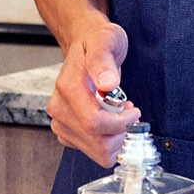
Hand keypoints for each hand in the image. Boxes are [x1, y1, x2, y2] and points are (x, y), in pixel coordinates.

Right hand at [46, 21, 140, 167]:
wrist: (86, 44)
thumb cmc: (98, 43)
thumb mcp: (105, 41)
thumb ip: (103, 61)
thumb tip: (108, 83)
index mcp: (67, 88)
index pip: (94, 123)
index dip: (120, 124)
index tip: (134, 110)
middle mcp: (59, 108)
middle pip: (96, 143)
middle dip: (120, 134)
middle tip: (128, 113)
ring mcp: (60, 122)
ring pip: (95, 151)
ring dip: (115, 138)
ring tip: (119, 115)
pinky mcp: (66, 132)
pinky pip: (91, 151)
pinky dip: (107, 142)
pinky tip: (109, 122)